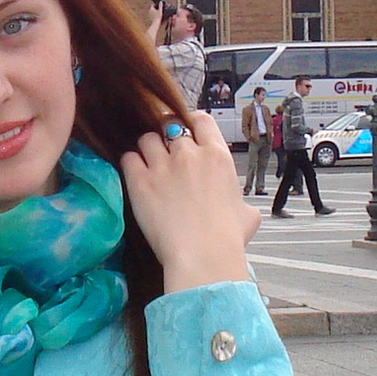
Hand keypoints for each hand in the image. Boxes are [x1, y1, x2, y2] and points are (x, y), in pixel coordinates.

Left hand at [122, 114, 257, 292]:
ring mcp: (162, 166)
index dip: (191, 124)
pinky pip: (128, 158)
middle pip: (169, 126)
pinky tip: (135, 175)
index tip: (187, 134)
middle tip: (166, 153)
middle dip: (166, 137)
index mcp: (217, 156)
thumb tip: (243, 209)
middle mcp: (189, 154)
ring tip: (148, 164)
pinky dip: (130, 164)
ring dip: (147, 149)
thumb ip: (241, 202)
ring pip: (147, 138)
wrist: (203, 256)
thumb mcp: (247, 215)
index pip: (201, 120)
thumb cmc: (227, 238)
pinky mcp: (139, 182)